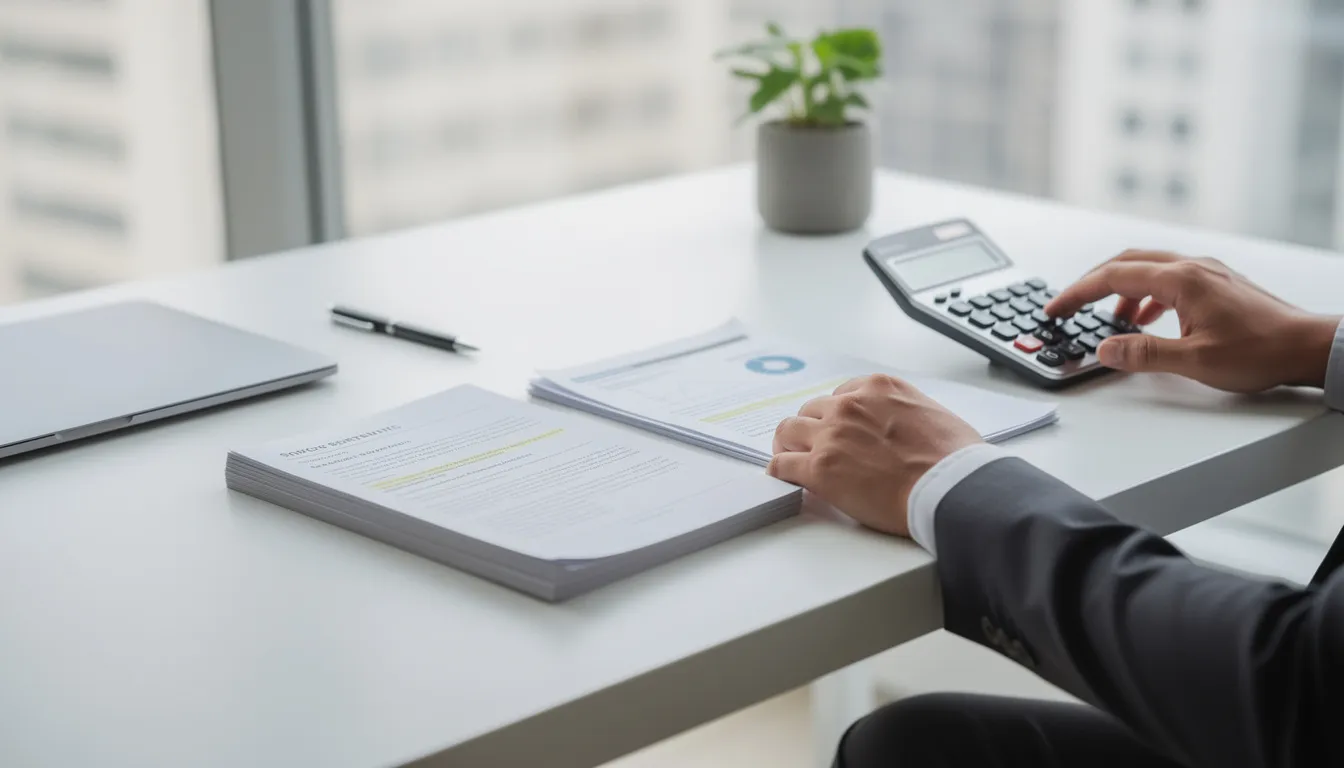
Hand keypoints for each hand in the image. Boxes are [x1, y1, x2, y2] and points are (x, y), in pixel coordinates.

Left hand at [767, 374, 981, 536]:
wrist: (951, 488)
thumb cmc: (955, 460)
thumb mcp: (932, 413)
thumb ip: (904, 413)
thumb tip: (901, 429)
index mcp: (878, 388)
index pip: (841, 394)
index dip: (837, 416)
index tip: (838, 430)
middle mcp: (850, 405)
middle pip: (811, 411)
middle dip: (812, 429)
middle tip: (814, 448)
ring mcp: (831, 435)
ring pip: (788, 431)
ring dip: (789, 445)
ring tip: (793, 460)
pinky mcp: (819, 468)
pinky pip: (781, 464)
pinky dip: (780, 471)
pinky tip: (785, 479)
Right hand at [1045, 251, 1340, 393]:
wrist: (1309, 347)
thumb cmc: (1262, 351)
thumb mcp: (1194, 361)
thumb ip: (1143, 354)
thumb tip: (1106, 348)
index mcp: (1182, 280)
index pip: (1113, 276)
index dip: (1078, 293)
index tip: (1056, 308)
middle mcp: (1193, 267)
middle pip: (1126, 262)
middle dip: (1092, 283)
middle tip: (1070, 305)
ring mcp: (1207, 272)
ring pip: (1148, 268)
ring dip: (1121, 289)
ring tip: (1109, 318)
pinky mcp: (1217, 283)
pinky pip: (1169, 278)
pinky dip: (1146, 294)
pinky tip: (1147, 318)